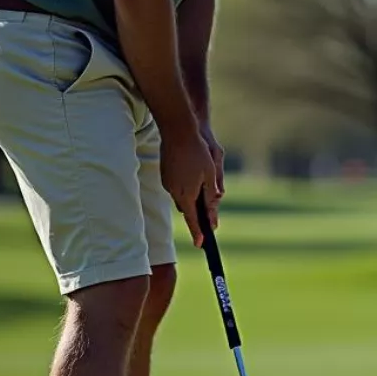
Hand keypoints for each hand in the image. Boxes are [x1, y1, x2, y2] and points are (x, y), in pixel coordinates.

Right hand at [160, 124, 220, 247]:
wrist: (178, 132)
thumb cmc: (198, 152)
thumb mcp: (210, 174)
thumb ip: (210, 195)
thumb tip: (210, 212)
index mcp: (187, 194)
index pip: (193, 219)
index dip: (198, 232)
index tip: (201, 244)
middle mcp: (174, 191)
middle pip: (188, 209)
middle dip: (197, 214)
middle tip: (209, 222)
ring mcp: (168, 183)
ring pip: (182, 198)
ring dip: (192, 199)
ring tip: (204, 195)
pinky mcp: (166, 175)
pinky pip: (177, 187)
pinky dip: (185, 188)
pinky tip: (193, 178)